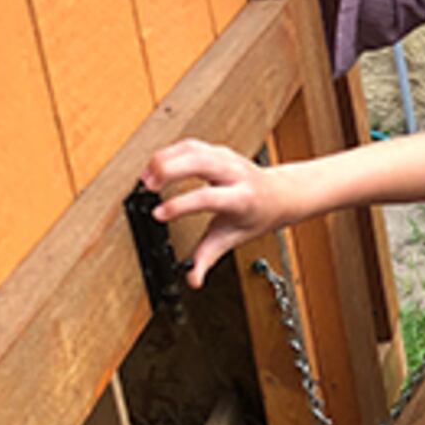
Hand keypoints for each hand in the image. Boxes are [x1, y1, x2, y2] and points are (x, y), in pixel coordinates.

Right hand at [139, 140, 299, 286]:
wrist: (279, 194)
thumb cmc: (257, 215)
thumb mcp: (235, 237)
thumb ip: (209, 257)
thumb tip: (193, 279)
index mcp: (241, 198)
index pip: (208, 198)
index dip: (181, 205)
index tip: (159, 214)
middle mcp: (234, 173)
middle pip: (199, 162)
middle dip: (169, 171)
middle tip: (147, 188)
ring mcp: (226, 157)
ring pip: (193, 148)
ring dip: (165, 159)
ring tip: (145, 178)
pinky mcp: (216, 150)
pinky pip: (190, 145)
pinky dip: (169, 152)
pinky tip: (155, 167)